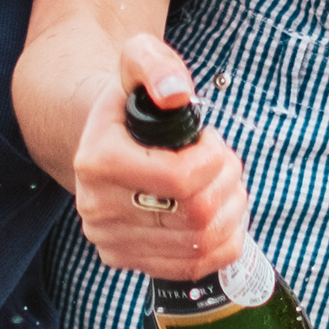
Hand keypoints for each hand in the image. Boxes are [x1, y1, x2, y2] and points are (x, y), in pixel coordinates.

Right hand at [71, 32, 252, 280]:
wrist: (103, 140)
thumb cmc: (130, 103)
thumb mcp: (138, 62)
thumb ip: (156, 66)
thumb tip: (175, 94)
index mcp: (98, 161)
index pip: (180, 179)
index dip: (215, 158)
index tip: (211, 139)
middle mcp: (97, 209)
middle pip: (197, 214)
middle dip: (229, 182)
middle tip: (226, 161)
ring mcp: (111, 241)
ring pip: (202, 244)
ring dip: (231, 211)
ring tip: (225, 184)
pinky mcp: (128, 262)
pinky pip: (196, 266)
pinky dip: (224, 240)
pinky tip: (219, 213)